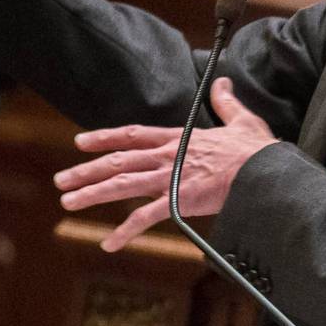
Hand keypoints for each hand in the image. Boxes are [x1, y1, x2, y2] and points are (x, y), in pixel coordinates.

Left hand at [54, 79, 278, 251]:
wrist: (264, 172)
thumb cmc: (257, 150)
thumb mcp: (242, 119)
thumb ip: (226, 102)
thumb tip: (223, 82)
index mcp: (179, 138)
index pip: (132, 134)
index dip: (104, 137)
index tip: (81, 142)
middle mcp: (167, 156)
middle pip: (117, 160)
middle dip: (86, 170)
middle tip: (61, 180)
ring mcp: (171, 178)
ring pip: (121, 184)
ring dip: (92, 193)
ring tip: (68, 201)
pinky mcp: (179, 201)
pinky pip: (145, 217)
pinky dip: (125, 231)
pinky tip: (109, 243)